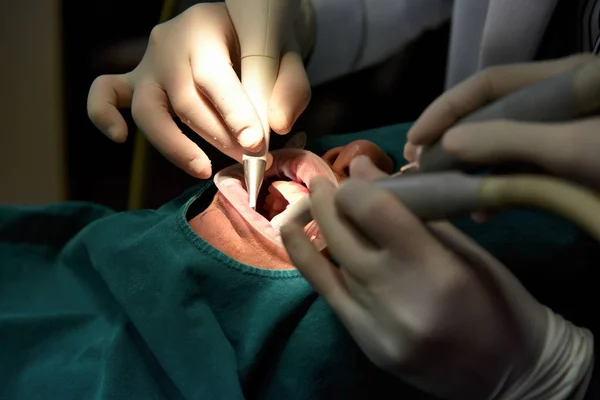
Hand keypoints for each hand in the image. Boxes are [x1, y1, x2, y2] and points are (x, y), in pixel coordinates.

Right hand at [87, 3, 311, 178]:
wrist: (237, 30)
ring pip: (146, 110)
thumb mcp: (286, 57)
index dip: (234, 113)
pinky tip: (119, 137)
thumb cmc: (261, 47)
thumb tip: (278, 127)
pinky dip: (103, 116)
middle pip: (184, 100)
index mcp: (204, 27)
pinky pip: (104, 94)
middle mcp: (168, 44)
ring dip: (175, 145)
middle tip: (249, 159)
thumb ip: (289, 88)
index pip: (213, 75)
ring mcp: (147, 64)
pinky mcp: (133, 81)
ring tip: (203, 169)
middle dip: (218, 136)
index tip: (256, 145)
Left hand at [281, 157, 593, 398]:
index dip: (356, 186)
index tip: (357, 176)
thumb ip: (415, 212)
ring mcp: (376, 325)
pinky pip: (324, 290)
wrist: (509, 376)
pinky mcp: (363, 341)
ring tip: (314, 198)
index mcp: (436, 271)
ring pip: (331, 257)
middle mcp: (398, 298)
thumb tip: (366, 169)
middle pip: (344, 232)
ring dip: (319, 222)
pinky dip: (305, 255)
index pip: (375, 211)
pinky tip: (290, 229)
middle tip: (328, 181)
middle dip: (330, 198)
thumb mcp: (469, 250)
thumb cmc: (501, 304)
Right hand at [405, 53, 599, 190]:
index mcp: (561, 81)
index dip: (446, 109)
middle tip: (416, 162)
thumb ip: (509, 140)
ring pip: (501, 146)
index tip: (414, 139)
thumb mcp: (570, 146)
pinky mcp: (566, 167)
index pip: (488, 83)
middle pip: (490, 114)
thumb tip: (447, 142)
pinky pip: (521, 172)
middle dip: (450, 138)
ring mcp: (561, 136)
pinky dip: (498, 189)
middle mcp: (556, 103)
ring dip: (468, 168)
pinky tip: (480, 212)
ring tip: (438, 188)